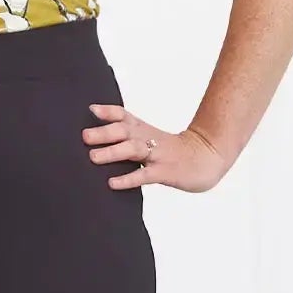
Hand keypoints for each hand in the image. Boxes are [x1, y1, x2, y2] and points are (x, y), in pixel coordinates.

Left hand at [84, 106, 228, 194]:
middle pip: (125, 130)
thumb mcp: (150, 138)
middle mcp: (149, 139)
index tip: (91, 110)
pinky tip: (113, 183)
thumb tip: (96, 139)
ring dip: (112, 152)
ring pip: (133, 150)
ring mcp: (157, 155)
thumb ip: (128, 137)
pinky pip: (145, 175)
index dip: (108, 112)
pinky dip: (128, 178)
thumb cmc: (172, 151)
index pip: (124, 116)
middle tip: (84, 136)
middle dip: (104, 132)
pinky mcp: (165, 172)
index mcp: (144, 130)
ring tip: (93, 157)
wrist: (207, 157)